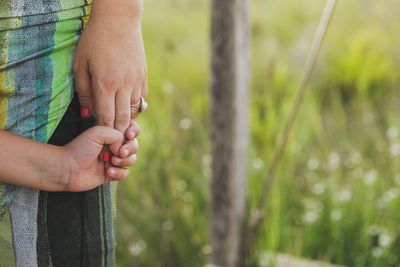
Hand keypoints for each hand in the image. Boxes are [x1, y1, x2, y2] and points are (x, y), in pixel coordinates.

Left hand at [62, 126, 138, 191]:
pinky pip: (125, 173)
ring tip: (111, 161)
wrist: (68, 168)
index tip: (128, 136)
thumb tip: (123, 148)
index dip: (133, 132)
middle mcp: (114, 146)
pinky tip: (108, 171)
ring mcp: (114, 160)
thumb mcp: (98, 132)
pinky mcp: (111, 174)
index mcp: (111, 133)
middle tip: (120, 152)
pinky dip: (119, 173)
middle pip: (135, 146)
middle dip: (130, 149)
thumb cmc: (80, 148)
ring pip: (132, 160)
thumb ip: (117, 134)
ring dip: (125, 161)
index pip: (131, 129)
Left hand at [73, 14, 147, 153]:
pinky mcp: (144, 77)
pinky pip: (142, 100)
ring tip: (122, 131)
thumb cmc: (94, 41)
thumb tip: (87, 115)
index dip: (105, 134)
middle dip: (119, 136)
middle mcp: (124, 85)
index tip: (103, 145)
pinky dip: (135, 109)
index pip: (106, 118)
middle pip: (123, 119)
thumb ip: (84, 92)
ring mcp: (136, 81)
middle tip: (115, 147)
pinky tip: (128, 111)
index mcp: (105, 84)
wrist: (119, 21)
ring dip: (128, 124)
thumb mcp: (80, 65)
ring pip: (135, 111)